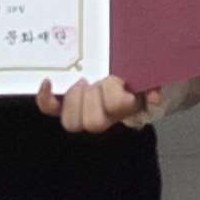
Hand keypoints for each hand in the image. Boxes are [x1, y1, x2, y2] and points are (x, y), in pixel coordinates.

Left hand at [37, 74, 153, 135]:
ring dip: (74, 100)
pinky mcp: (64, 106)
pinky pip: (51, 109)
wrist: (120, 78)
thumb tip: (154, 96)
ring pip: (71, 123)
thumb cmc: (133, 76)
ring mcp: (82, 114)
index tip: (115, 78)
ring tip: (81, 83)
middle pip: (92, 123)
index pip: (116, 107)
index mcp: (125, 108)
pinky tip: (46, 82)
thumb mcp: (146, 77)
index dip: (113, 94)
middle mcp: (104, 117)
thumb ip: (154, 84)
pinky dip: (45, 99)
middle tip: (93, 81)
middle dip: (91, 99)